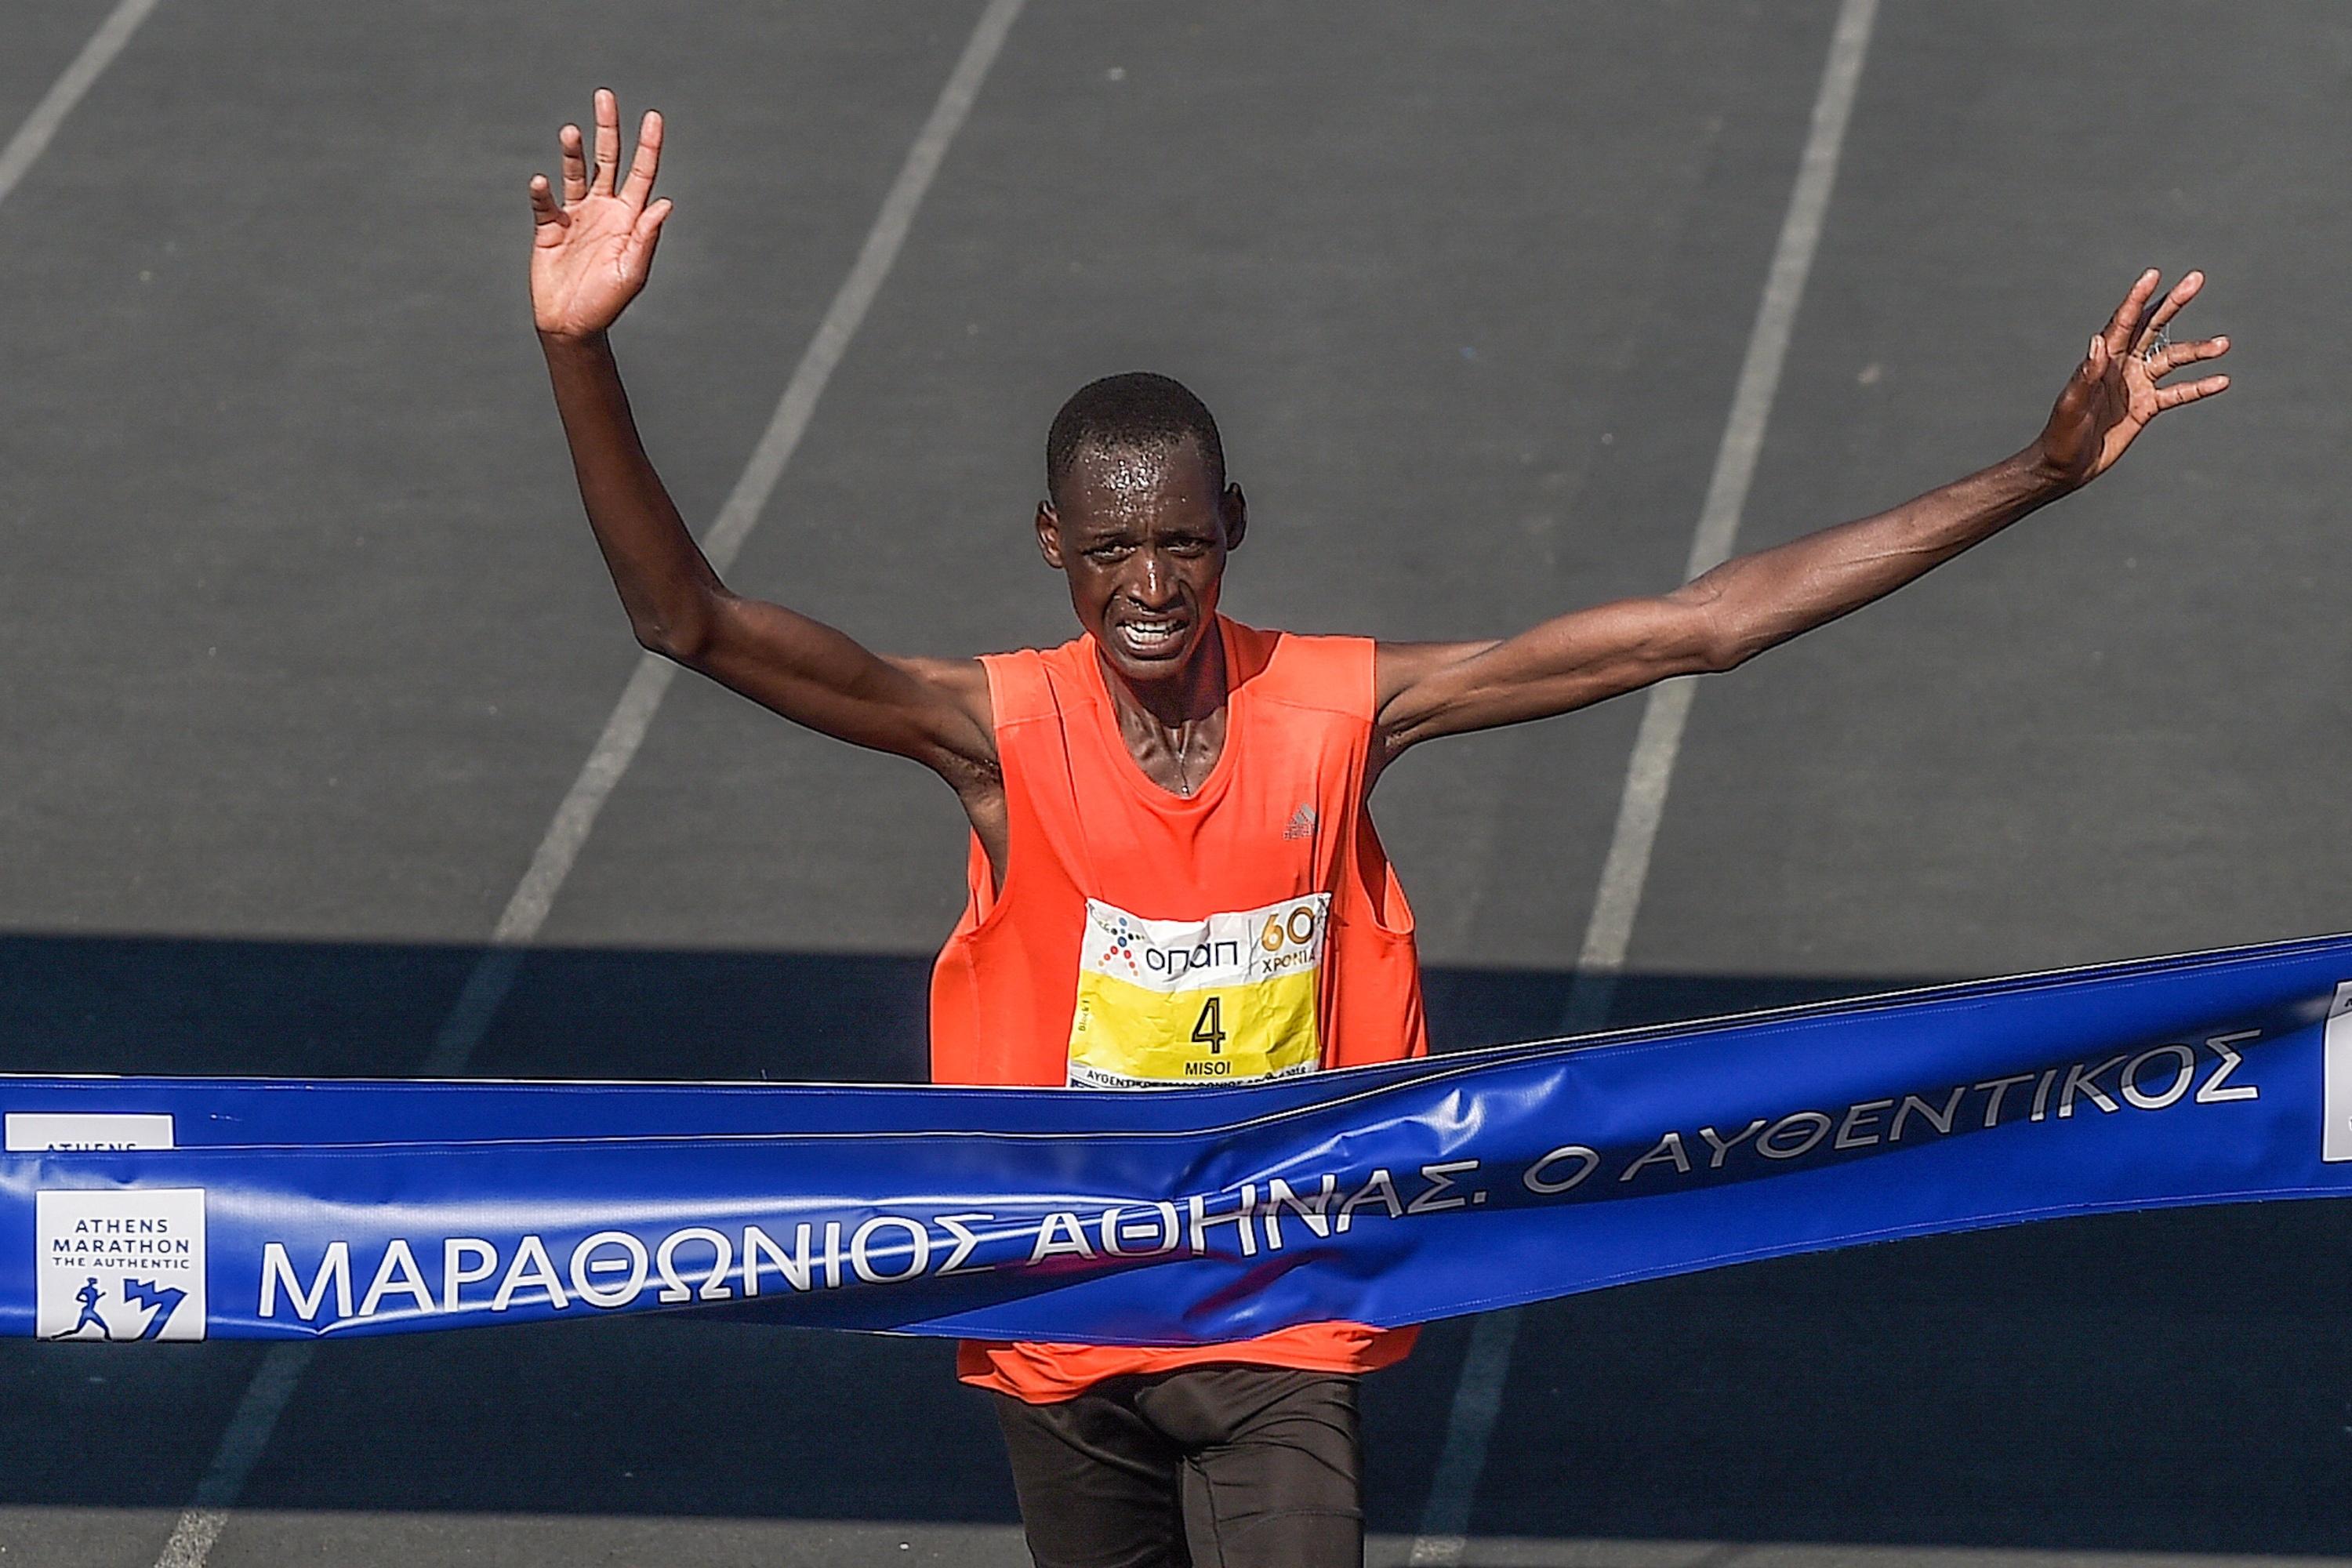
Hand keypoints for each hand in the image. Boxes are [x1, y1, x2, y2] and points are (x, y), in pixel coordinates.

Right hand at [528, 89, 672, 338]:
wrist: (571, 325)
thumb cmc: (606, 303)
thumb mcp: (632, 273)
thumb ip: (646, 239)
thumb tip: (665, 205)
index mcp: (630, 219)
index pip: (642, 175)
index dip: (648, 146)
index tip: (653, 116)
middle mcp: (605, 211)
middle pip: (607, 160)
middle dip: (608, 129)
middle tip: (605, 96)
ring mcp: (576, 216)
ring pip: (576, 172)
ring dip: (574, 152)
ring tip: (571, 131)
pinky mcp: (549, 227)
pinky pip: (545, 203)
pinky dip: (542, 192)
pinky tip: (541, 182)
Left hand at [2034, 269, 2229, 487]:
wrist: (2065, 465)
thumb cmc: (2060, 435)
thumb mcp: (2071, 405)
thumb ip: (2085, 375)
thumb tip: (2097, 341)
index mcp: (2102, 360)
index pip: (2124, 322)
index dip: (2137, 298)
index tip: (2153, 274)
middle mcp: (2122, 366)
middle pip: (2153, 327)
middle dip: (2173, 304)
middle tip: (2196, 279)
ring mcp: (2136, 384)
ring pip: (2173, 359)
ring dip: (2198, 351)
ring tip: (2224, 343)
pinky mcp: (2147, 406)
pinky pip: (2178, 393)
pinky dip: (2199, 387)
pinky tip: (2222, 381)